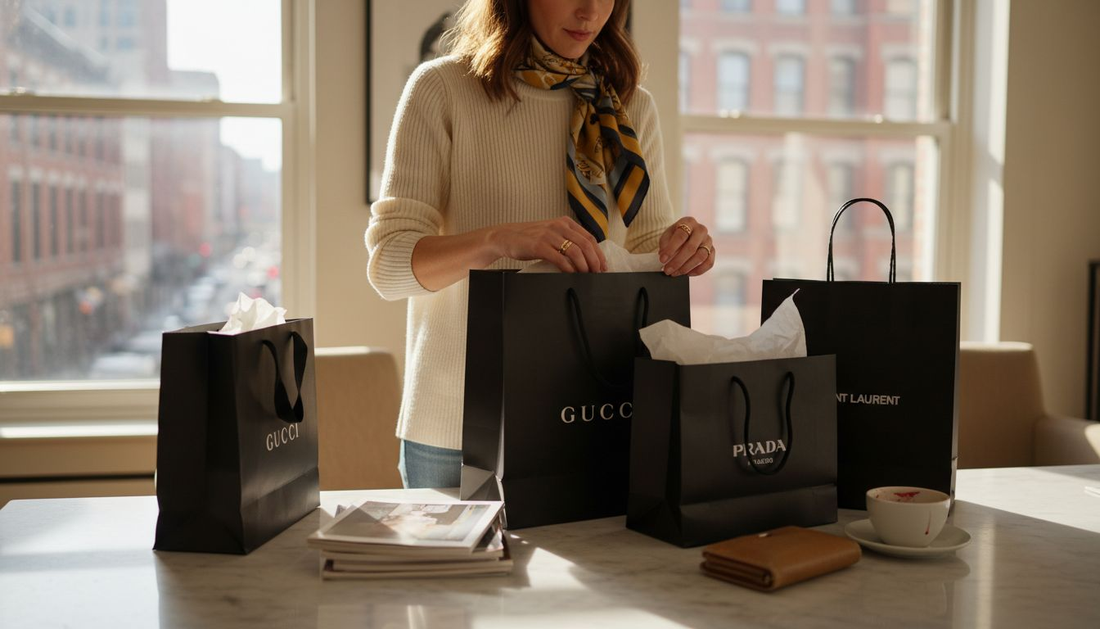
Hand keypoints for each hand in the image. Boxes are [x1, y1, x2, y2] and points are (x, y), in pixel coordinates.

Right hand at [491, 216, 606, 272]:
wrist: (506, 236)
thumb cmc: (529, 237)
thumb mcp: (551, 233)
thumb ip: (566, 239)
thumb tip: (585, 257)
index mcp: (564, 222)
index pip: (589, 237)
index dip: (598, 253)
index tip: (603, 265)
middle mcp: (559, 226)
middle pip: (585, 245)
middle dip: (595, 261)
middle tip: (598, 273)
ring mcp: (549, 235)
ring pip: (576, 251)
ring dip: (584, 266)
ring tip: (586, 275)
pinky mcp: (540, 246)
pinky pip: (560, 259)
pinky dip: (569, 268)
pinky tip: (571, 274)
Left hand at [658, 217, 714, 276]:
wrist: (684, 236)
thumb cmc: (674, 236)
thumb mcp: (666, 237)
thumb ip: (665, 245)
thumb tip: (665, 258)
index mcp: (688, 222)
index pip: (681, 236)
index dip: (671, 249)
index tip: (662, 259)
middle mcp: (701, 229)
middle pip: (691, 247)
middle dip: (678, 261)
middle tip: (667, 270)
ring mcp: (708, 240)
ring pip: (701, 256)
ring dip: (686, 267)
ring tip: (675, 273)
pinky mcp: (712, 250)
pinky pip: (709, 263)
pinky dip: (698, 270)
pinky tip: (687, 273)